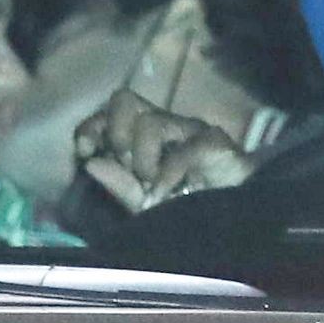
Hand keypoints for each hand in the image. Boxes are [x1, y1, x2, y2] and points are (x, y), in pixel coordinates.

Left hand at [73, 89, 256, 213]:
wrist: (239, 222)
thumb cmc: (191, 207)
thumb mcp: (145, 203)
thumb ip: (119, 185)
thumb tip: (90, 163)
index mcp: (145, 136)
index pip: (111, 111)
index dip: (92, 126)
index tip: (84, 151)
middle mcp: (166, 125)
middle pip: (125, 100)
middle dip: (115, 133)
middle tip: (127, 167)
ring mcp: (191, 130)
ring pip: (151, 121)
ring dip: (142, 159)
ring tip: (151, 187)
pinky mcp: (215, 142)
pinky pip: (184, 149)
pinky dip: (168, 176)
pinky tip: (165, 195)